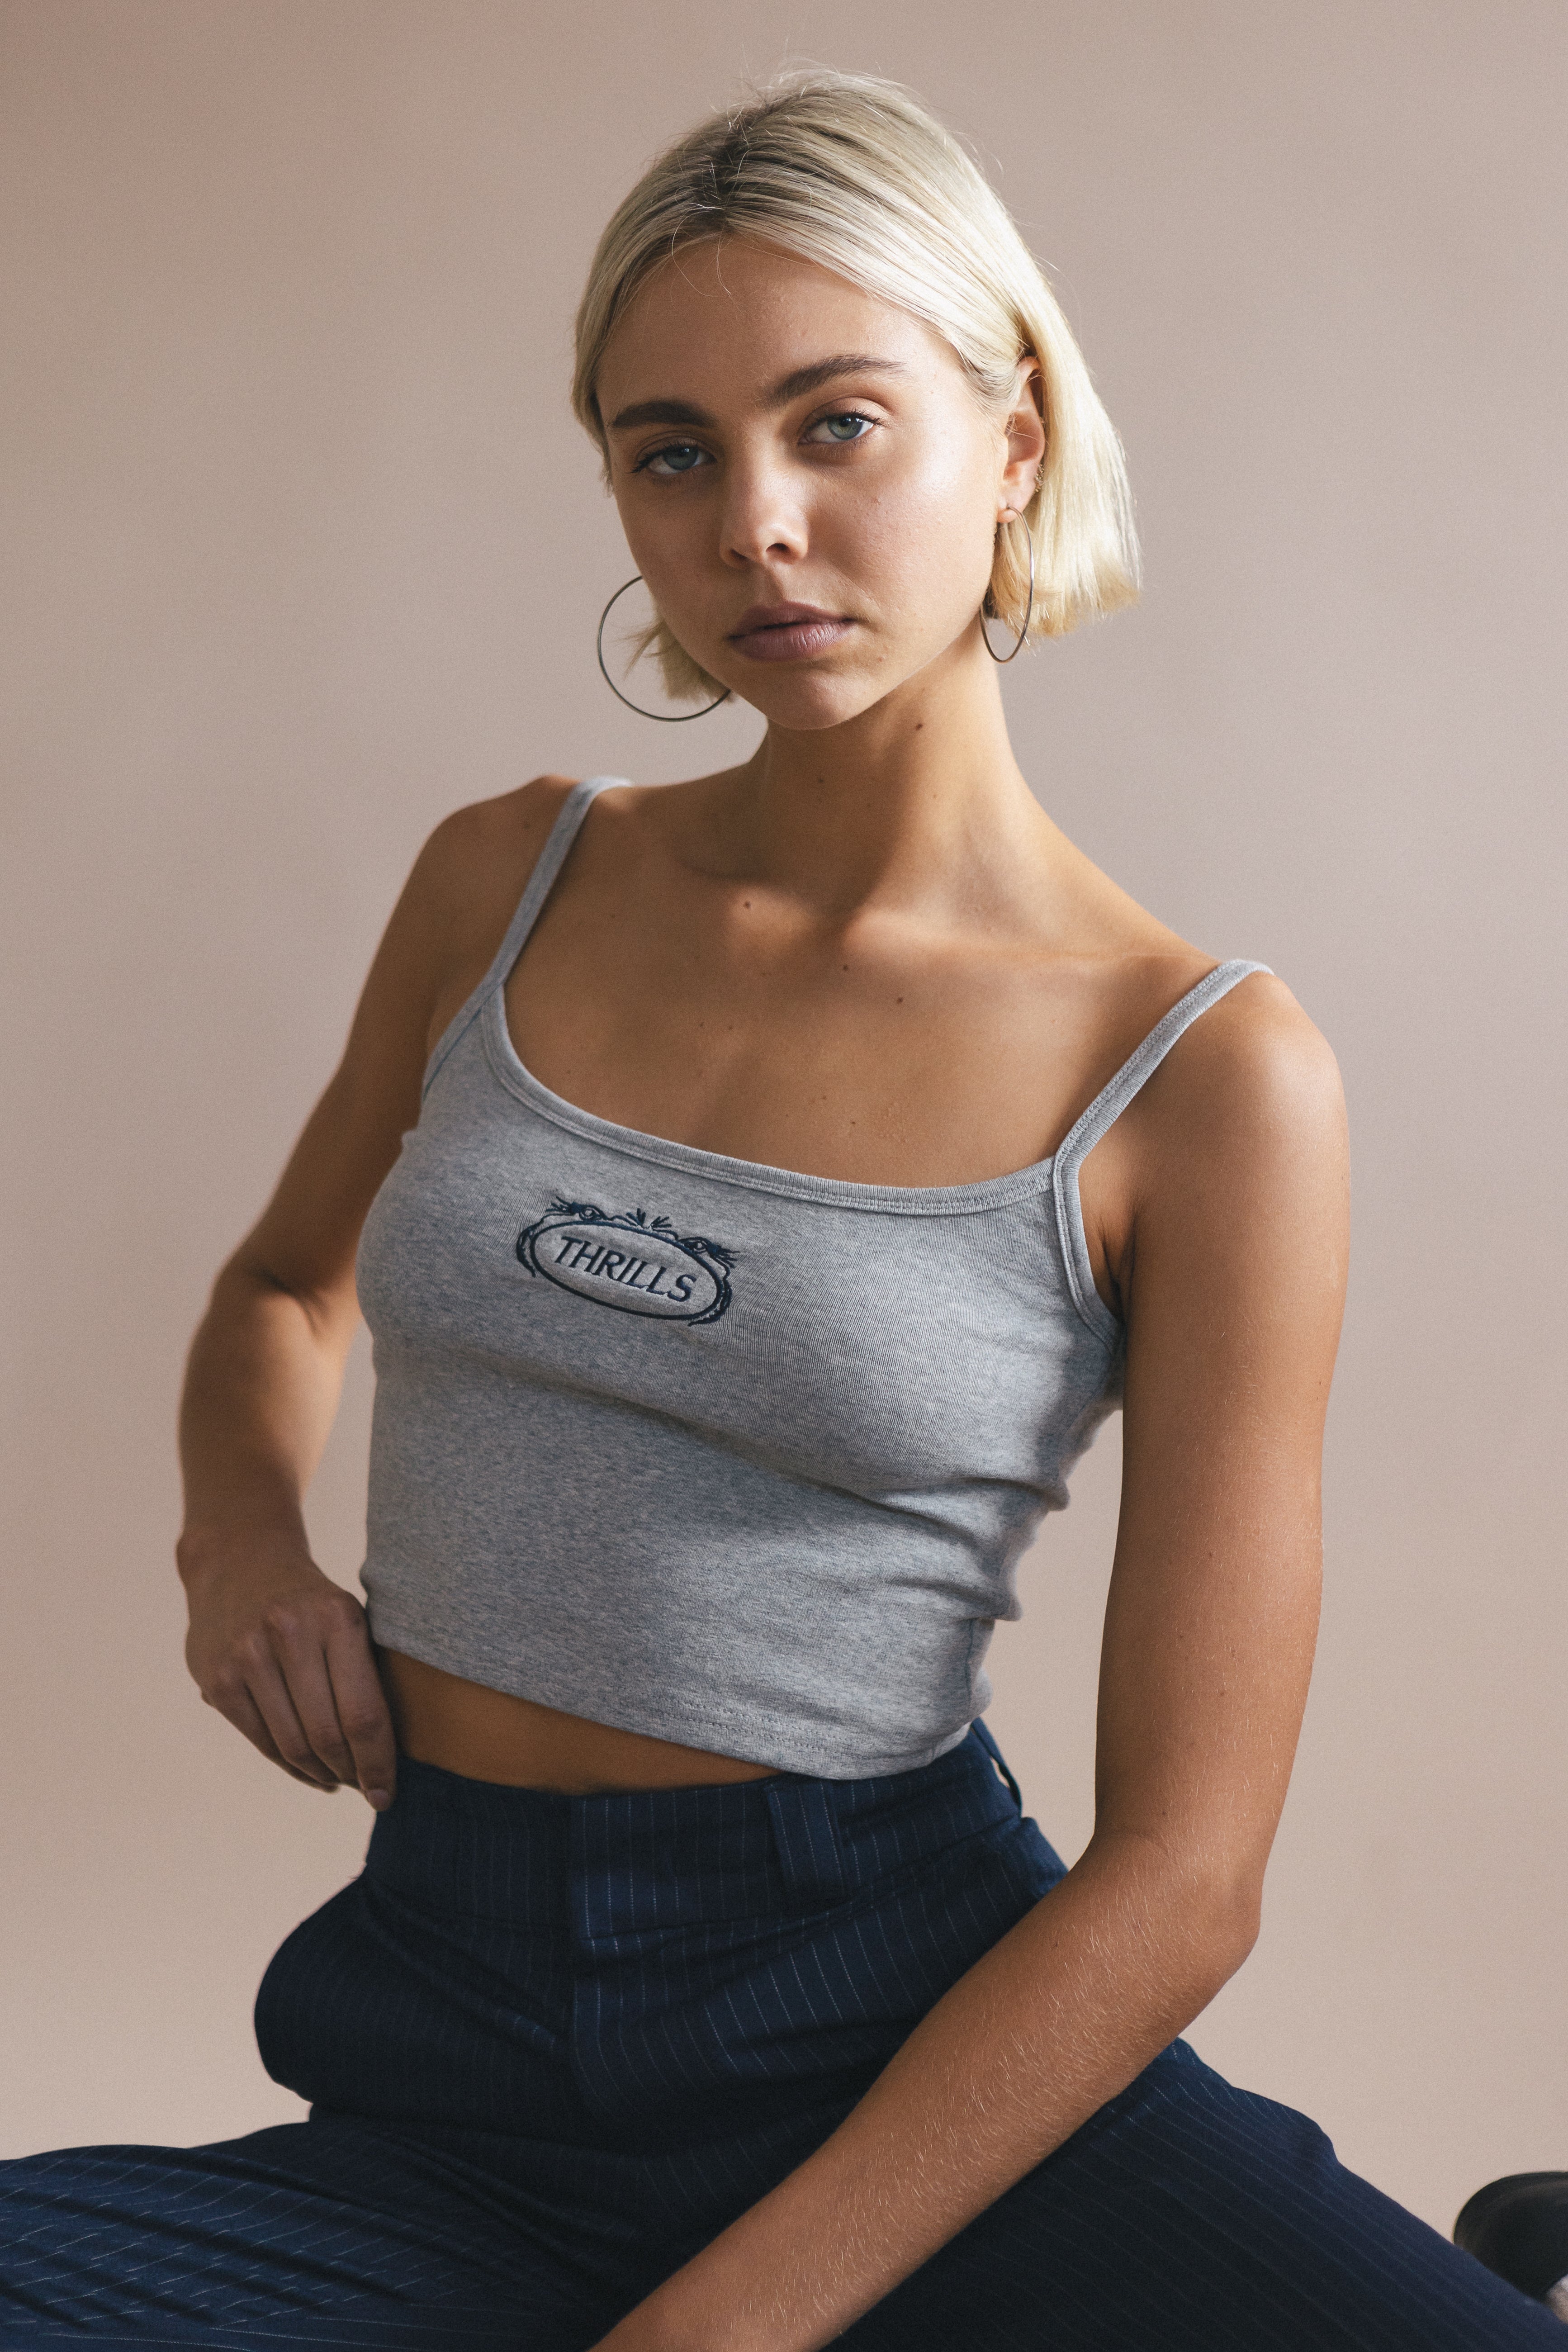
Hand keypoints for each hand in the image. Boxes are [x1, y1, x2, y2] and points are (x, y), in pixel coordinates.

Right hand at [180, 1539, 396, 1807]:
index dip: (378, 1764)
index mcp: (338, 1617)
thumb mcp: (348, 1619)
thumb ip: (367, 1676)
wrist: (240, 1564)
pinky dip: (289, 1766)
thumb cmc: (312, 1604)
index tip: (387, 1795)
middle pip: (328, 1735)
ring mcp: (248, 1656)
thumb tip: (389, 1757)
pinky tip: (308, 1771)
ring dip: (321, 1774)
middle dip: (351, 1773)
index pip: (364, 1713)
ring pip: (293, 1744)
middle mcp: (290, 1634)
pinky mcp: (217, 1678)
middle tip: (365, 1787)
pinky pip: (261, 1741)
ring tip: (338, 1779)